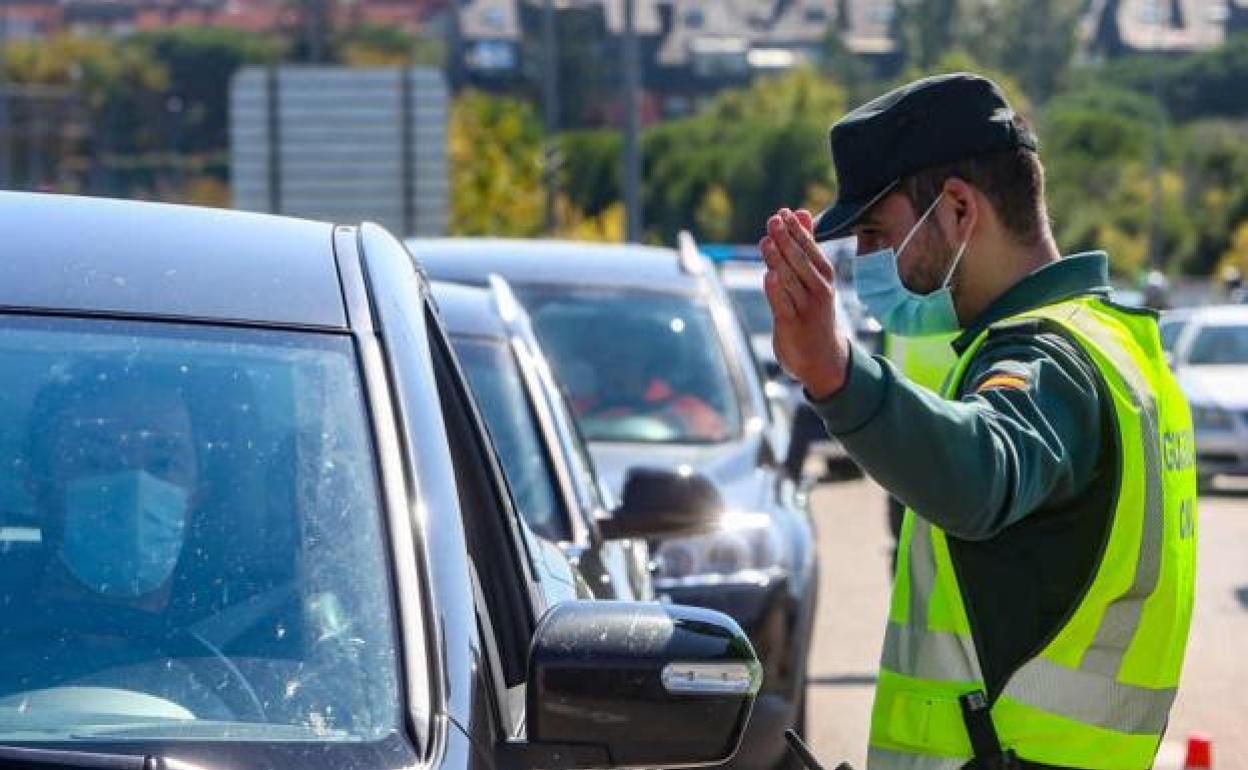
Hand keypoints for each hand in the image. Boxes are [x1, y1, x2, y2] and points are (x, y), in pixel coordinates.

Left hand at [760, 208, 849, 399]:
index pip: (810, 249)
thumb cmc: (814, 311)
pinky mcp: (791, 325)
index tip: (784, 212)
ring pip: (790, 280)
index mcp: (823, 277)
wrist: (823, 358)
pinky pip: (783, 304)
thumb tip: (801, 211)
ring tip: (767, 240)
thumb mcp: (814, 277)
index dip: (797, 231)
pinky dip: (776, 290)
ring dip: (778, 260)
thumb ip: (805, 245)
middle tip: (774, 220)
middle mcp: (818, 291)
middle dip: (787, 240)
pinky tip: (768, 275)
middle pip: (800, 262)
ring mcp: (805, 308)